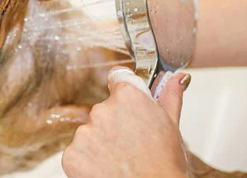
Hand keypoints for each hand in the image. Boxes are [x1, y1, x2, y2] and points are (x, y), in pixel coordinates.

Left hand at [62, 67, 190, 177]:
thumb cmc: (164, 166)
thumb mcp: (172, 127)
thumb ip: (169, 97)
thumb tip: (175, 79)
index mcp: (127, 96)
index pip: (117, 77)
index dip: (123, 91)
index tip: (128, 103)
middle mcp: (102, 109)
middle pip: (104, 110)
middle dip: (115, 123)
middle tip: (132, 144)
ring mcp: (84, 132)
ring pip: (91, 132)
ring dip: (101, 143)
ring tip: (121, 160)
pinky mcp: (72, 154)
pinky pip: (79, 152)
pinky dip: (89, 161)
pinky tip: (107, 169)